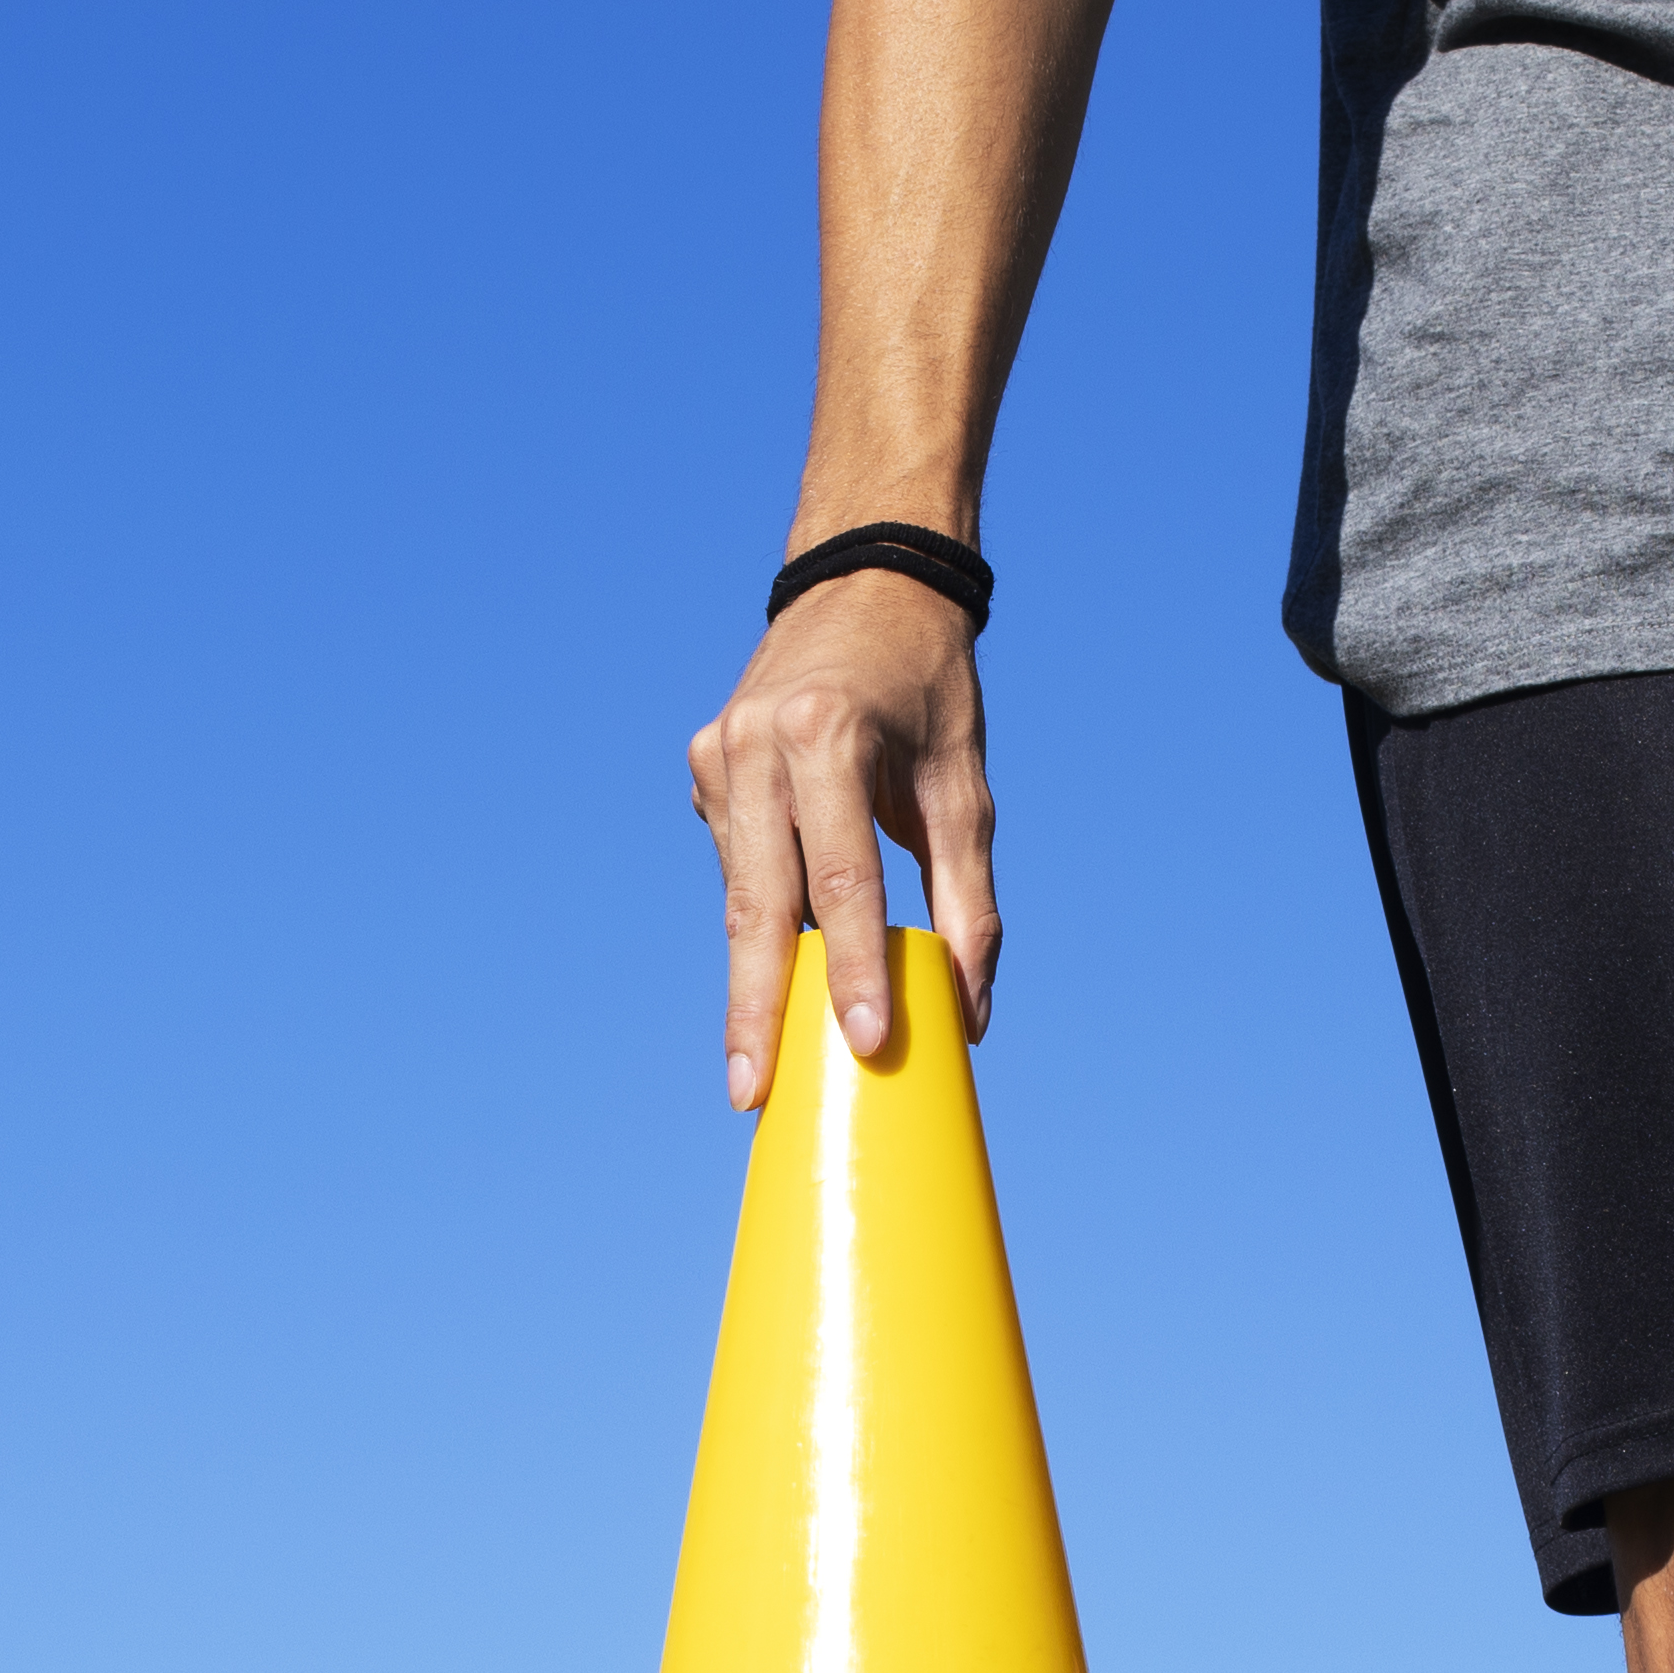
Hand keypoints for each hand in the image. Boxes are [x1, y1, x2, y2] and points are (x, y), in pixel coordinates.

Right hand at [691, 570, 1001, 1109]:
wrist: (864, 578)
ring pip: (739, 891)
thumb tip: (969, 1011)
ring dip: (752, 976)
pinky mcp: (704, 762)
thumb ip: (968, 898)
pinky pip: (735, 860)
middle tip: (750, 1094)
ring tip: (755, 1066)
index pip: (843, 880)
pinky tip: (772, 962)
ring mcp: (719, 752)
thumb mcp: (965, 784)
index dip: (856, 969)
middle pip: (760, 903)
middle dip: (758, 1006)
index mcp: (828, 737)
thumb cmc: (930, 686)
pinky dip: (759, 914)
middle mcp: (758, 744)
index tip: (864, 1044)